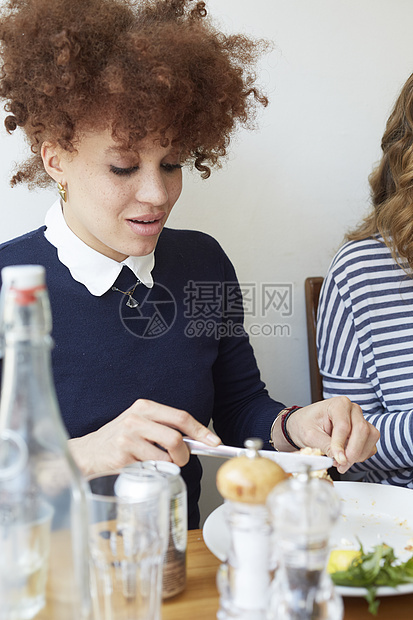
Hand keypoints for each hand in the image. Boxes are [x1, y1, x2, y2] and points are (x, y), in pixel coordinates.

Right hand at [68, 398, 220, 475]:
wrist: (87, 453)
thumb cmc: (119, 440)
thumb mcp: (140, 424)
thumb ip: (164, 427)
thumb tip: (198, 440)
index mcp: (144, 406)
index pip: (180, 417)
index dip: (200, 431)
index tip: (213, 442)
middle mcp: (136, 418)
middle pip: (176, 438)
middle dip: (184, 454)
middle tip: (181, 460)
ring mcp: (128, 437)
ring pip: (165, 456)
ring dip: (166, 465)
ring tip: (153, 463)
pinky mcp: (123, 456)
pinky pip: (152, 468)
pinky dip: (152, 472)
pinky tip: (139, 466)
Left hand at [285, 396, 378, 472]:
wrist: (305, 423)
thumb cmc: (305, 424)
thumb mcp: (310, 435)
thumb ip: (325, 445)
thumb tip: (339, 458)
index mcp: (338, 404)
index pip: (344, 426)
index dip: (341, 445)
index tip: (337, 459)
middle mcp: (353, 410)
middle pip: (362, 430)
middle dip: (353, 452)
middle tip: (341, 464)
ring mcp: (361, 419)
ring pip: (370, 437)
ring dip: (358, 454)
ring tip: (341, 462)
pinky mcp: (365, 432)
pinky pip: (371, 445)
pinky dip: (361, 455)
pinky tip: (347, 457)